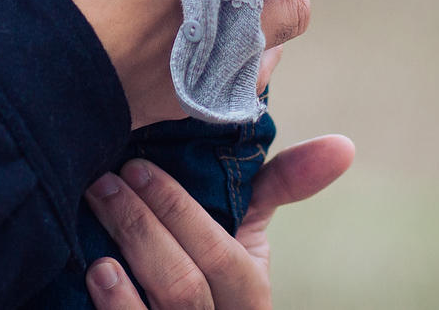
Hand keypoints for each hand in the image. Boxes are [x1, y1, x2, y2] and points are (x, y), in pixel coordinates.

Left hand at [83, 135, 355, 307]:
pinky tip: (94, 271)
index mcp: (250, 296)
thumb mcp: (249, 238)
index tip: (140, 165)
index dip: (181, 212)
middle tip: (106, 180)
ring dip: (125, 261)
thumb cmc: (216, 274)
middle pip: (187, 287)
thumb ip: (282, 186)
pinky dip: (113, 307)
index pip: (223, 260)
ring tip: (96, 213)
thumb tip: (344, 144)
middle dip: (144, 226)